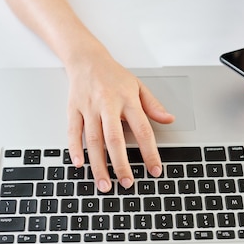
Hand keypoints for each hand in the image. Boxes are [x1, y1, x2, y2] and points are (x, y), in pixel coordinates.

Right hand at [66, 53, 174, 192]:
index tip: (154, 170)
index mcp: (127, 100)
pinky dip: (75, 148)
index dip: (150, 152)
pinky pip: (73, 132)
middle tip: (127, 183)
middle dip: (121, 164)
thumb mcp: (138, 86)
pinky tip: (79, 164)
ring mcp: (89, 108)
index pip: (142, 130)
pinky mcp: (73, 110)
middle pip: (114, 139)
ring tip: (104, 184)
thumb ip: (153, 105)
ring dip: (99, 165)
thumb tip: (169, 119)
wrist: (86, 59)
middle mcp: (107, 105)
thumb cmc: (112, 75)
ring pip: (93, 141)